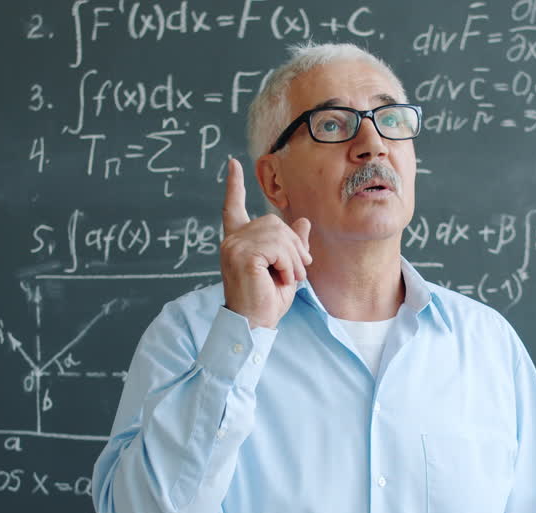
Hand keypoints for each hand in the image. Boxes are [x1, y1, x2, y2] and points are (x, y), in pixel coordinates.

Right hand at [219, 158, 311, 328]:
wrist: (255, 325)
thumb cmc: (267, 301)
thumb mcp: (287, 268)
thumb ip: (292, 246)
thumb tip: (303, 221)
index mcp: (238, 241)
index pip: (233, 207)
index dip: (234, 185)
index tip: (232, 164)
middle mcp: (231, 240)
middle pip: (274, 222)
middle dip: (294, 245)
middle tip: (299, 271)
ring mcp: (233, 246)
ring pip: (278, 234)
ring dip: (293, 258)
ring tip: (291, 278)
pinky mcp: (241, 255)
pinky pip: (277, 247)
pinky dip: (288, 264)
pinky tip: (282, 279)